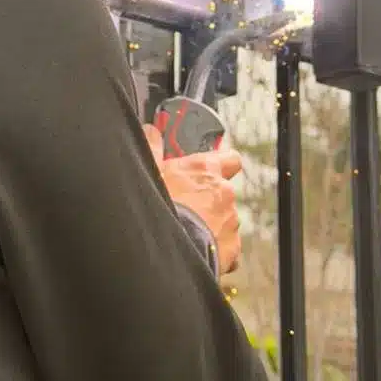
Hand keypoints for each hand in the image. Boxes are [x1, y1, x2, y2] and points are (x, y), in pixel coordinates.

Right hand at [143, 124, 242, 273]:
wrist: (167, 250)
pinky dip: (214, 248)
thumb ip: (151, 148)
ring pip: (223, 220)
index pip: (229, 158)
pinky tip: (194, 250)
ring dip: (210, 224)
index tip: (208, 170)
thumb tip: (151, 130)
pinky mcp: (232, 249)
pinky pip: (225, 246)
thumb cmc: (157, 207)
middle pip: (221, 193)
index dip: (221, 164)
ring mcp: (230, 221)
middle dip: (207, 200)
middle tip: (185, 208)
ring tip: (186, 233)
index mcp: (205, 170)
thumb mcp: (148, 172)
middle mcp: (223, 193)